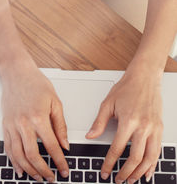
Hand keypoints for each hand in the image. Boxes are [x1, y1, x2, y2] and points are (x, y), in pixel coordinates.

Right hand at [0, 59, 68, 182]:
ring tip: (37, 177)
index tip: (64, 170)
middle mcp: (23, 124)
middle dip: (43, 171)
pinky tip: (19, 168)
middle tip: (51, 178)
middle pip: (33, 155)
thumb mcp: (55, 102)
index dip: (59, 161)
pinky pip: (8, 147)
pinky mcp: (5, 124)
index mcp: (38, 118)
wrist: (17, 73)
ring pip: (18, 155)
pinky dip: (13, 161)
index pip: (51, 146)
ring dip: (29, 170)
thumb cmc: (36, 84)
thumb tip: (64, 144)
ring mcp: (12, 125)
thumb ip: (60, 125)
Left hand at [86, 65, 162, 183]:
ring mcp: (154, 128)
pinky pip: (159, 151)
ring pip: (149, 158)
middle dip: (125, 172)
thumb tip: (90, 136)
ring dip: (140, 172)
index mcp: (128, 121)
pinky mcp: (160, 128)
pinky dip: (154, 164)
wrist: (144, 77)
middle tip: (118, 180)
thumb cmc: (126, 88)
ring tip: (131, 180)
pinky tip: (148, 172)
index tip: (105, 171)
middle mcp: (143, 127)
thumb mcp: (108, 103)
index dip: (109, 163)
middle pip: (135, 158)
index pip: (117, 148)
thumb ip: (99, 122)